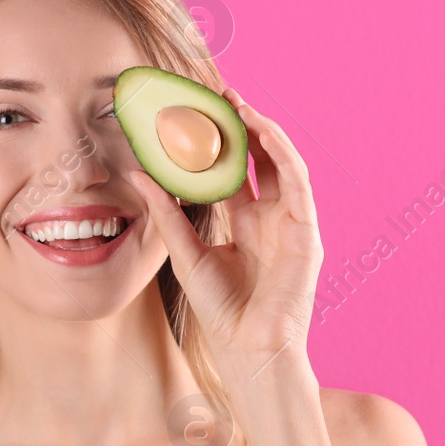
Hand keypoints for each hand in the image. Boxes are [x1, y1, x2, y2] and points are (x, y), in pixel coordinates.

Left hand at [129, 87, 323, 370]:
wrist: (249, 350)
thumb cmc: (221, 310)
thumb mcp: (186, 252)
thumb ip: (166, 212)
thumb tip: (137, 174)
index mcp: (245, 224)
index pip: (233, 172)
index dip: (217, 143)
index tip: (194, 113)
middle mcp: (270, 218)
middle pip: (259, 162)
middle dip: (242, 127)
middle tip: (218, 95)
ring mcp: (291, 223)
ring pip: (281, 164)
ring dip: (263, 132)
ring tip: (239, 104)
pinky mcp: (306, 232)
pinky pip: (298, 182)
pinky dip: (283, 153)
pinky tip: (263, 131)